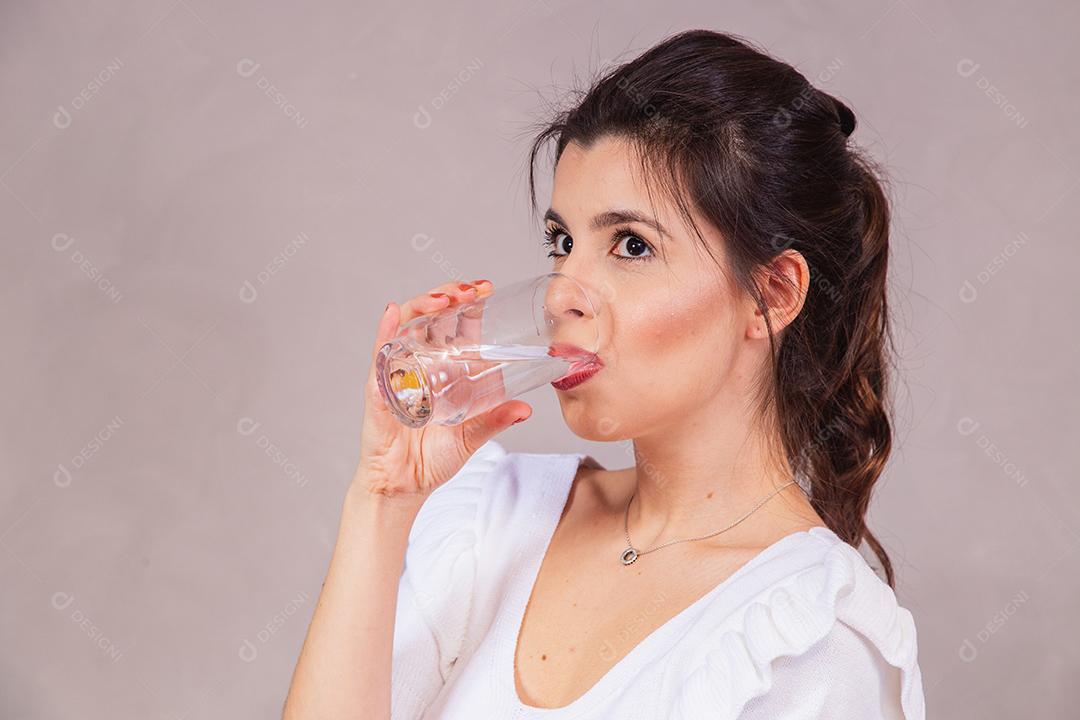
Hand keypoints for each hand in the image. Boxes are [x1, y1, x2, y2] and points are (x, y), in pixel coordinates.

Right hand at [354, 280, 531, 502]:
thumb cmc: (432, 459)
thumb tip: (527, 409)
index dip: (468, 304)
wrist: (403, 487)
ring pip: (407, 326)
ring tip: (444, 299)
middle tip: (471, 289)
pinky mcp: (379, 389)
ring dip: (424, 306)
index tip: (487, 289)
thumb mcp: (472, 436)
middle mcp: (419, 364)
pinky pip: (379, 354)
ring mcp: (397, 373)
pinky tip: (391, 312)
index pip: (453, 326)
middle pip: (430, 317)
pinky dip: (384, 331)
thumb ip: (496, 420)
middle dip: (449, 296)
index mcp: (442, 369)